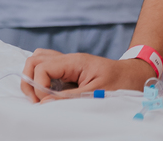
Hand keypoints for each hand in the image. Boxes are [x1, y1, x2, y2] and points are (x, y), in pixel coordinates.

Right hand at [21, 49, 156, 102]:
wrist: (134, 76)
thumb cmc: (119, 83)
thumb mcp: (95, 93)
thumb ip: (68, 98)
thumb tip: (43, 102)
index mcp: (74, 61)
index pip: (42, 67)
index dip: (37, 85)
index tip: (43, 102)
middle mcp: (68, 59)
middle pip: (35, 59)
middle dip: (29, 80)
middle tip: (36, 100)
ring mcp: (68, 64)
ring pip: (39, 61)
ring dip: (33, 78)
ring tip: (38, 97)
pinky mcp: (69, 71)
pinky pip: (48, 68)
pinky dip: (41, 78)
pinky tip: (46, 93)